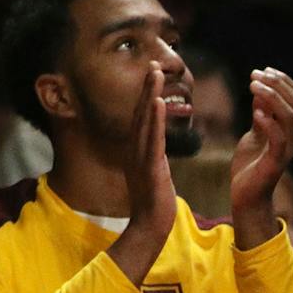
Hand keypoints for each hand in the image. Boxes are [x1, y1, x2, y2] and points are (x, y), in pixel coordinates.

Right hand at [109, 65, 177, 283]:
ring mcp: (140, 157)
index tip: (153, 74)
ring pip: (145, 120)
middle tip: (153, 63)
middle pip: (141, 112)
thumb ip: (152, 160)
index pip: (143, 118)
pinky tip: (156, 102)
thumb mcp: (152, 176)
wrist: (149, 228)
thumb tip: (156, 150)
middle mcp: (135, 149)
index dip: (147, 95)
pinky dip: (153, 119)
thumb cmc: (153, 206)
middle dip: (147, 87)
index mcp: (138, 151)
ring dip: (149, 94)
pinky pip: (151, 139)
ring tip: (155, 72)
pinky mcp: (149, 166)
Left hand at [232, 68, 292, 242]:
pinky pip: (279, 139)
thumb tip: (260, 92)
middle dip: (277, 84)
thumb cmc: (251, 163)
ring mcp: (286, 149)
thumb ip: (261, 115)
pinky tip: (255, 113)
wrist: (246, 194)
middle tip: (255, 75)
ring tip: (253, 86)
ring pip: (290, 117)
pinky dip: (269, 123)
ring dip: (272, 98)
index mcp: (290, 129)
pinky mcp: (275, 162)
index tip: (263, 70)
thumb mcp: (255, 133)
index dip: (283, 81)